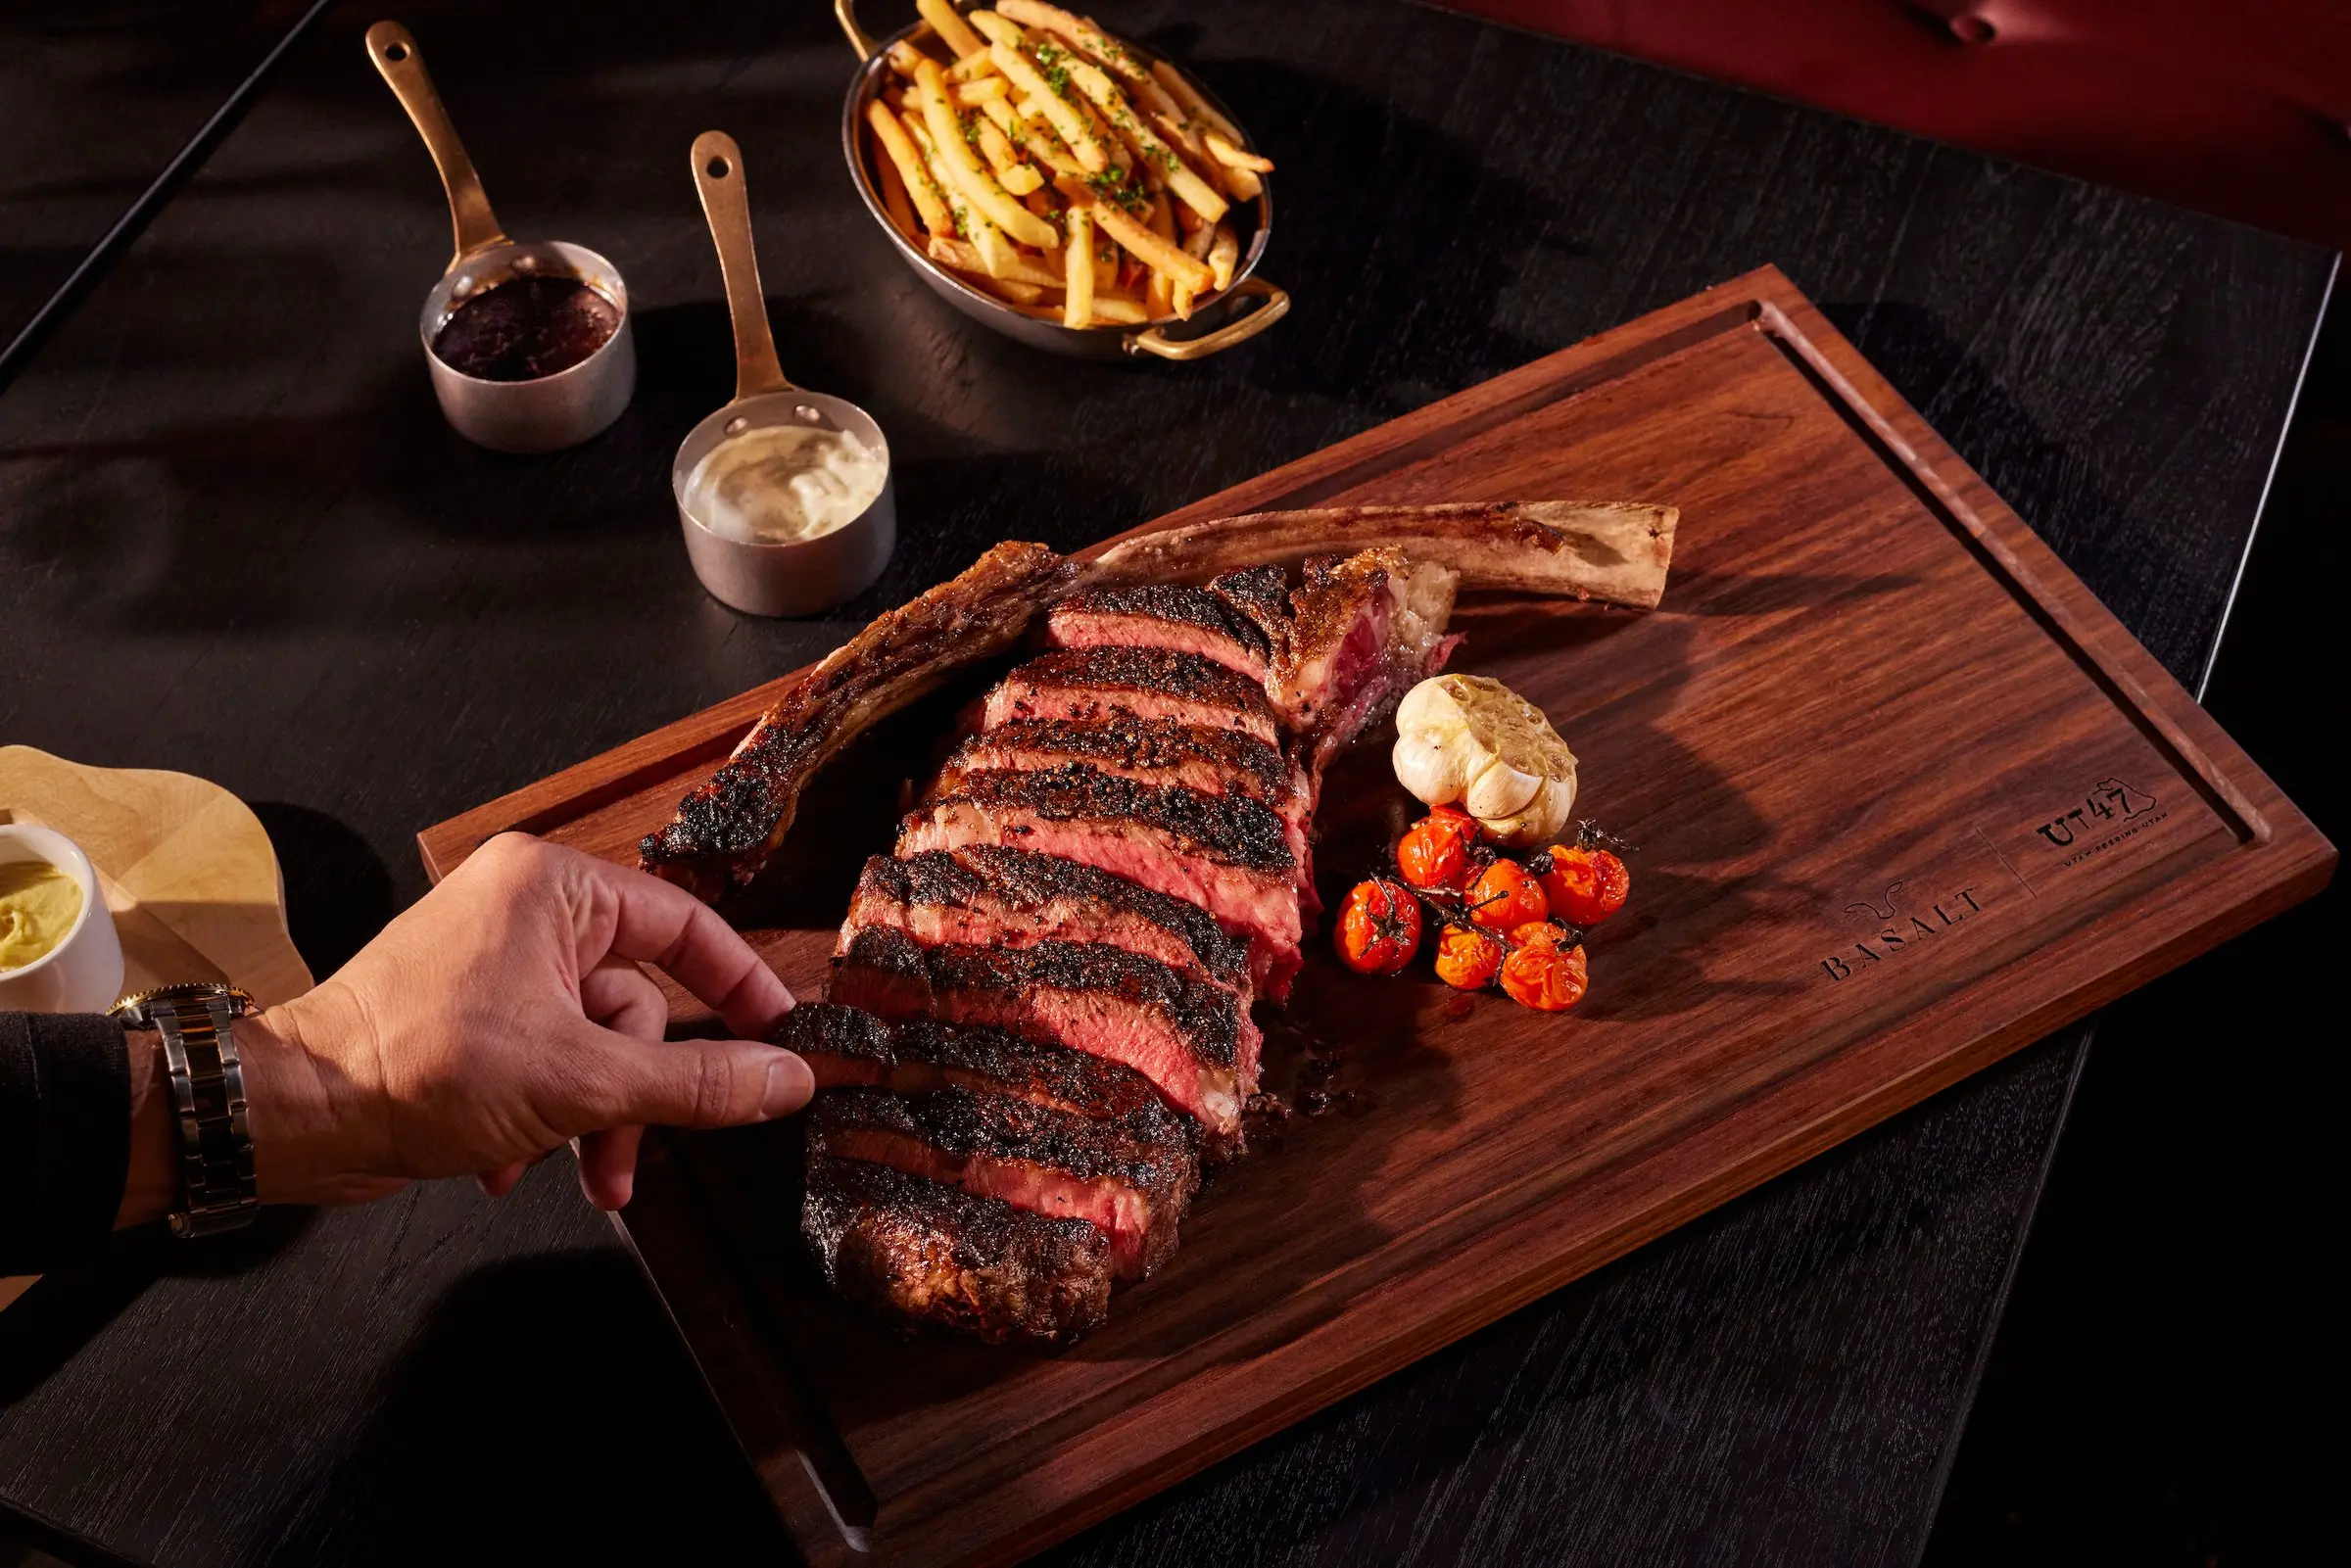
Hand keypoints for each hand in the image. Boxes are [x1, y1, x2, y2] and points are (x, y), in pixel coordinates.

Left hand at [234, 833, 805, 1211]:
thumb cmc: (415, 1067)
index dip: (743, 986)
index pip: (687, 925)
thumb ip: (698, 1082)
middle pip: (642, 1003)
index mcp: (553, 887)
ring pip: (598, 1046)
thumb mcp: (583, 1081)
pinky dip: (544, 1118)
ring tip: (579, 1175)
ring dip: (593, 1119)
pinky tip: (510, 1162)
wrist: (299, 1117)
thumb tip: (786, 1080)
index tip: (784, 1038)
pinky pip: (551, 1061)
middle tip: (634, 1150)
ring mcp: (498, 964)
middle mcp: (527, 912)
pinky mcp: (475, 1015)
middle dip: (636, 1093)